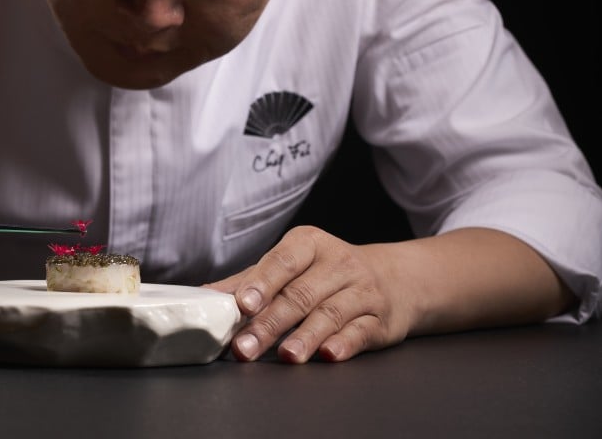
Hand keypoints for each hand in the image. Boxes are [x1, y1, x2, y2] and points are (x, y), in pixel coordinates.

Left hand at [205, 225, 410, 362]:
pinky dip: (344, 343)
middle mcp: (337, 264)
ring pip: (330, 314)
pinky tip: (328, 355)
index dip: (261, 283)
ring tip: (285, 355)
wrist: (396, 278)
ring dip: (305, 336)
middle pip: (299, 295)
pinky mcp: (380, 319)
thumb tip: (205, 296)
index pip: (282, 262)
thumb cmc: (328, 272)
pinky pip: (362, 331)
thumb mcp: (293, 265)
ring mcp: (361, 291)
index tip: (243, 304)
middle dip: (270, 323)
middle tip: (245, 347)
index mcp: (309, 244)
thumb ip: (250, 280)